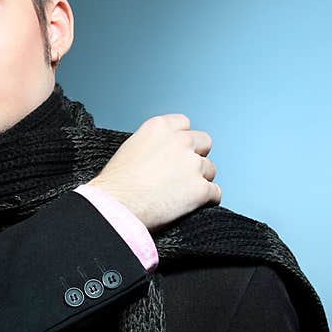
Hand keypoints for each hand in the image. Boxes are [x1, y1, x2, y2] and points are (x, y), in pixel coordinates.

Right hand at [87, 114, 220, 232]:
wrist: (116, 208)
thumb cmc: (116, 184)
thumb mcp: (130, 148)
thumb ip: (153, 144)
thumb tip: (163, 154)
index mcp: (160, 127)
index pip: (185, 123)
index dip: (182, 140)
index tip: (177, 151)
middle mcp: (180, 141)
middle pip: (204, 142)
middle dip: (196, 156)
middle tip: (182, 173)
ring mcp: (192, 165)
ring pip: (210, 170)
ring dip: (200, 180)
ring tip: (180, 194)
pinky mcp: (201, 189)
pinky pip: (215, 193)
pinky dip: (206, 200)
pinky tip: (190, 206)